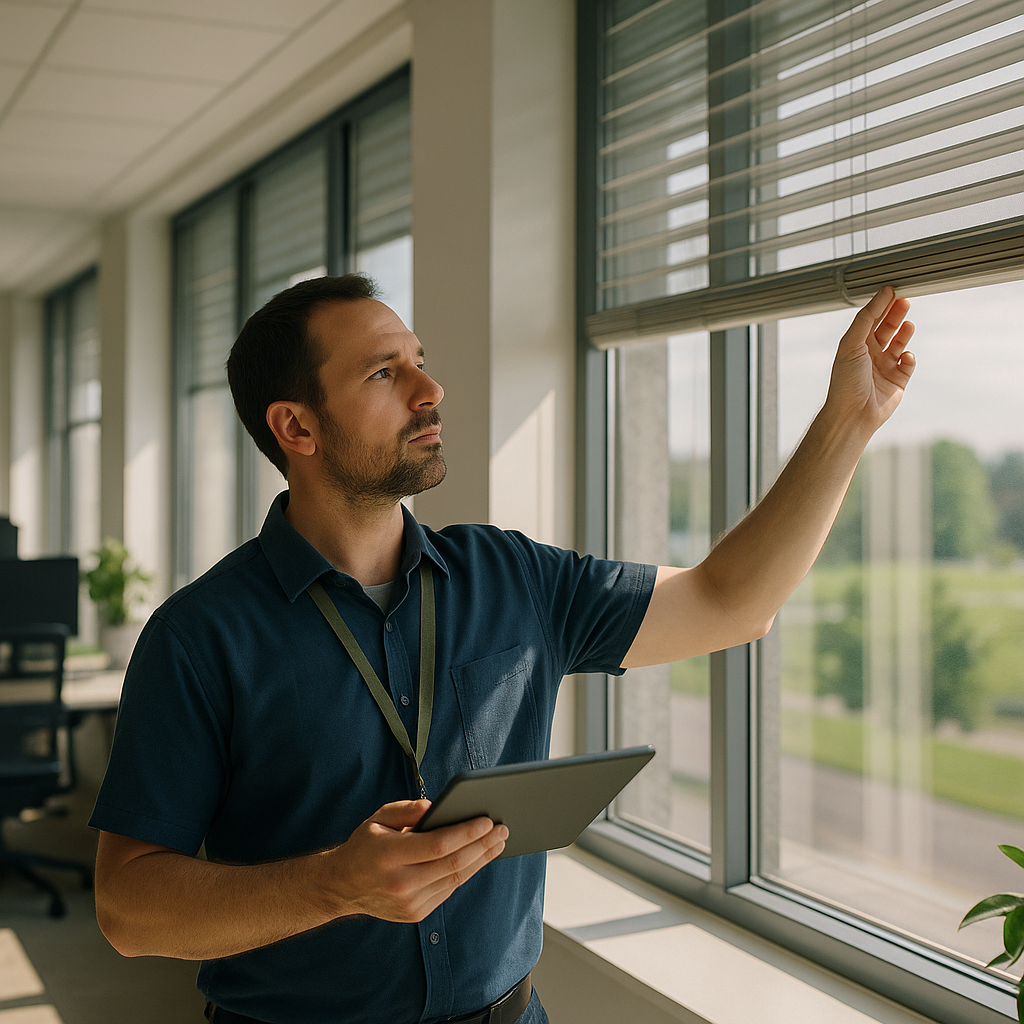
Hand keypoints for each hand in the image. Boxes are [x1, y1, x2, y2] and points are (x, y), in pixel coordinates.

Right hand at [324, 800, 507, 922]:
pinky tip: (479, 857)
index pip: (438, 844)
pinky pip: (448, 889)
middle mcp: (401, 883)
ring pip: (456, 879)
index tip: (488, 821)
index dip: (467, 832)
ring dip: (481, 860)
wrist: (341, 887)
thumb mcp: (379, 818)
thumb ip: (409, 810)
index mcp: (389, 855)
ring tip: (498, 842)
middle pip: (453, 864)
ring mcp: (409, 903)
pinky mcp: (416, 913)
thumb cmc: (365, 845)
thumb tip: (439, 807)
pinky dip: (466, 872)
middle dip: (483, 845)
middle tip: (503, 829)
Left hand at [824, 286, 915, 435]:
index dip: (880, 305)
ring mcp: (884, 367)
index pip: (870, 319)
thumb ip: (865, 319)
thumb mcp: (851, 344)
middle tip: (905, 300)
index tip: (892, 289)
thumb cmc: (846, 381)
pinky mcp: (897, 381)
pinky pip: (908, 364)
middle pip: (886, 328)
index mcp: (855, 345)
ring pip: (899, 343)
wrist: (853, 413)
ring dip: (904, 332)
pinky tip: (905, 356)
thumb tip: (881, 296)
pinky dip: (909, 358)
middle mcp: (870, 355)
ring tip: (908, 323)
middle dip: (895, 314)